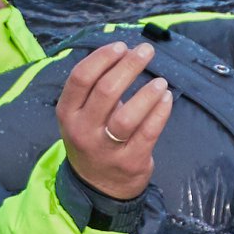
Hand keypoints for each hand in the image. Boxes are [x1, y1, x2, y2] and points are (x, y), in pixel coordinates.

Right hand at [56, 41, 172, 199]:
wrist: (98, 186)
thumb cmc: (94, 138)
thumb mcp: (81, 116)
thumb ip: (96, 89)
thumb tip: (125, 54)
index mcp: (67, 113)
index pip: (81, 78)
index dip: (102, 58)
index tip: (121, 46)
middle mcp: (83, 130)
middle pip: (105, 91)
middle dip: (128, 66)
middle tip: (146, 51)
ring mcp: (106, 149)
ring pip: (126, 116)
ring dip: (146, 94)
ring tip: (160, 81)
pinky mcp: (130, 162)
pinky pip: (148, 133)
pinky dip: (159, 113)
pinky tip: (167, 98)